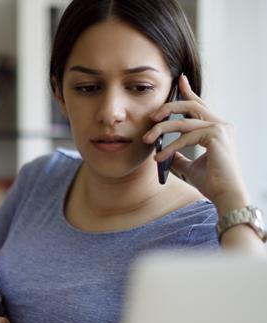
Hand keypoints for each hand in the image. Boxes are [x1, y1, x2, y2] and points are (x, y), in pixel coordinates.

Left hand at [143, 74, 249, 213]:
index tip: (179, 80)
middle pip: (190, 106)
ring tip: (147, 139)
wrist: (225, 194)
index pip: (200, 105)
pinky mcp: (216, 136)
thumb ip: (180, 157)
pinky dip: (170, 147)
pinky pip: (186, 137)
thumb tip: (165, 155)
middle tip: (151, 117)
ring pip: (183, 121)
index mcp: (217, 128)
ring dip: (161, 129)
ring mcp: (220, 128)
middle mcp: (221, 124)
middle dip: (168, 108)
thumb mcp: (190, 167)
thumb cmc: (211, 182)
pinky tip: (159, 158)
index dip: (189, 91)